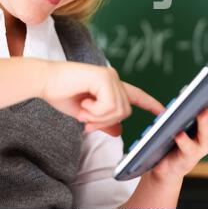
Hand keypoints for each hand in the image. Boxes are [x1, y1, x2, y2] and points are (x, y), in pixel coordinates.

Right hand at [41, 60, 165, 136]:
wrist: (44, 81)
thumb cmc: (61, 94)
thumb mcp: (85, 114)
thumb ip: (103, 121)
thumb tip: (118, 132)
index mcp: (110, 85)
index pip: (136, 95)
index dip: (150, 104)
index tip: (163, 111)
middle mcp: (113, 78)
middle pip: (125, 112)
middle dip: (105, 121)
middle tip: (86, 120)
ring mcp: (109, 76)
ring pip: (118, 110)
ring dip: (98, 117)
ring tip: (83, 110)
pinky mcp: (103, 77)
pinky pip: (110, 105)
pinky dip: (96, 111)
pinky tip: (84, 103)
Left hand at [148, 66, 207, 182]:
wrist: (168, 164)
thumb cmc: (178, 134)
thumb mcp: (185, 114)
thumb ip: (191, 101)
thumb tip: (196, 83)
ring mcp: (201, 145)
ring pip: (206, 133)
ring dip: (205, 122)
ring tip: (202, 112)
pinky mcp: (188, 156)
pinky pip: (186, 147)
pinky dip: (183, 140)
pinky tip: (178, 133)